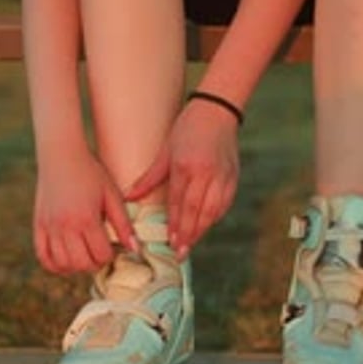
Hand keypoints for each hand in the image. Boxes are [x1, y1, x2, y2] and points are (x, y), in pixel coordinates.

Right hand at [33, 148, 138, 273]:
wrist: (61, 155)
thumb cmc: (91, 174)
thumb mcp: (112, 196)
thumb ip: (124, 224)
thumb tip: (135, 249)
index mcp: (87, 219)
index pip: (101, 255)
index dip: (111, 255)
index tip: (112, 245)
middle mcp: (66, 226)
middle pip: (82, 264)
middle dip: (95, 263)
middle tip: (99, 252)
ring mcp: (49, 227)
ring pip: (63, 264)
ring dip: (76, 266)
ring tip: (84, 255)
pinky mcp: (38, 225)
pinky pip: (43, 257)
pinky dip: (55, 264)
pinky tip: (66, 259)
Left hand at [125, 100, 239, 258]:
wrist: (217, 111)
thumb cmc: (187, 129)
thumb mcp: (165, 151)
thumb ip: (149, 178)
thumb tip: (129, 197)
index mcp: (186, 165)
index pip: (180, 201)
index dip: (176, 224)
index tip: (171, 242)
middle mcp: (206, 173)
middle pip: (197, 211)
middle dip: (188, 234)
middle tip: (180, 252)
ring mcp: (222, 177)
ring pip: (212, 211)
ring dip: (201, 230)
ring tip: (190, 244)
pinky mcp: (233, 178)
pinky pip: (223, 205)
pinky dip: (214, 218)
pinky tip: (204, 227)